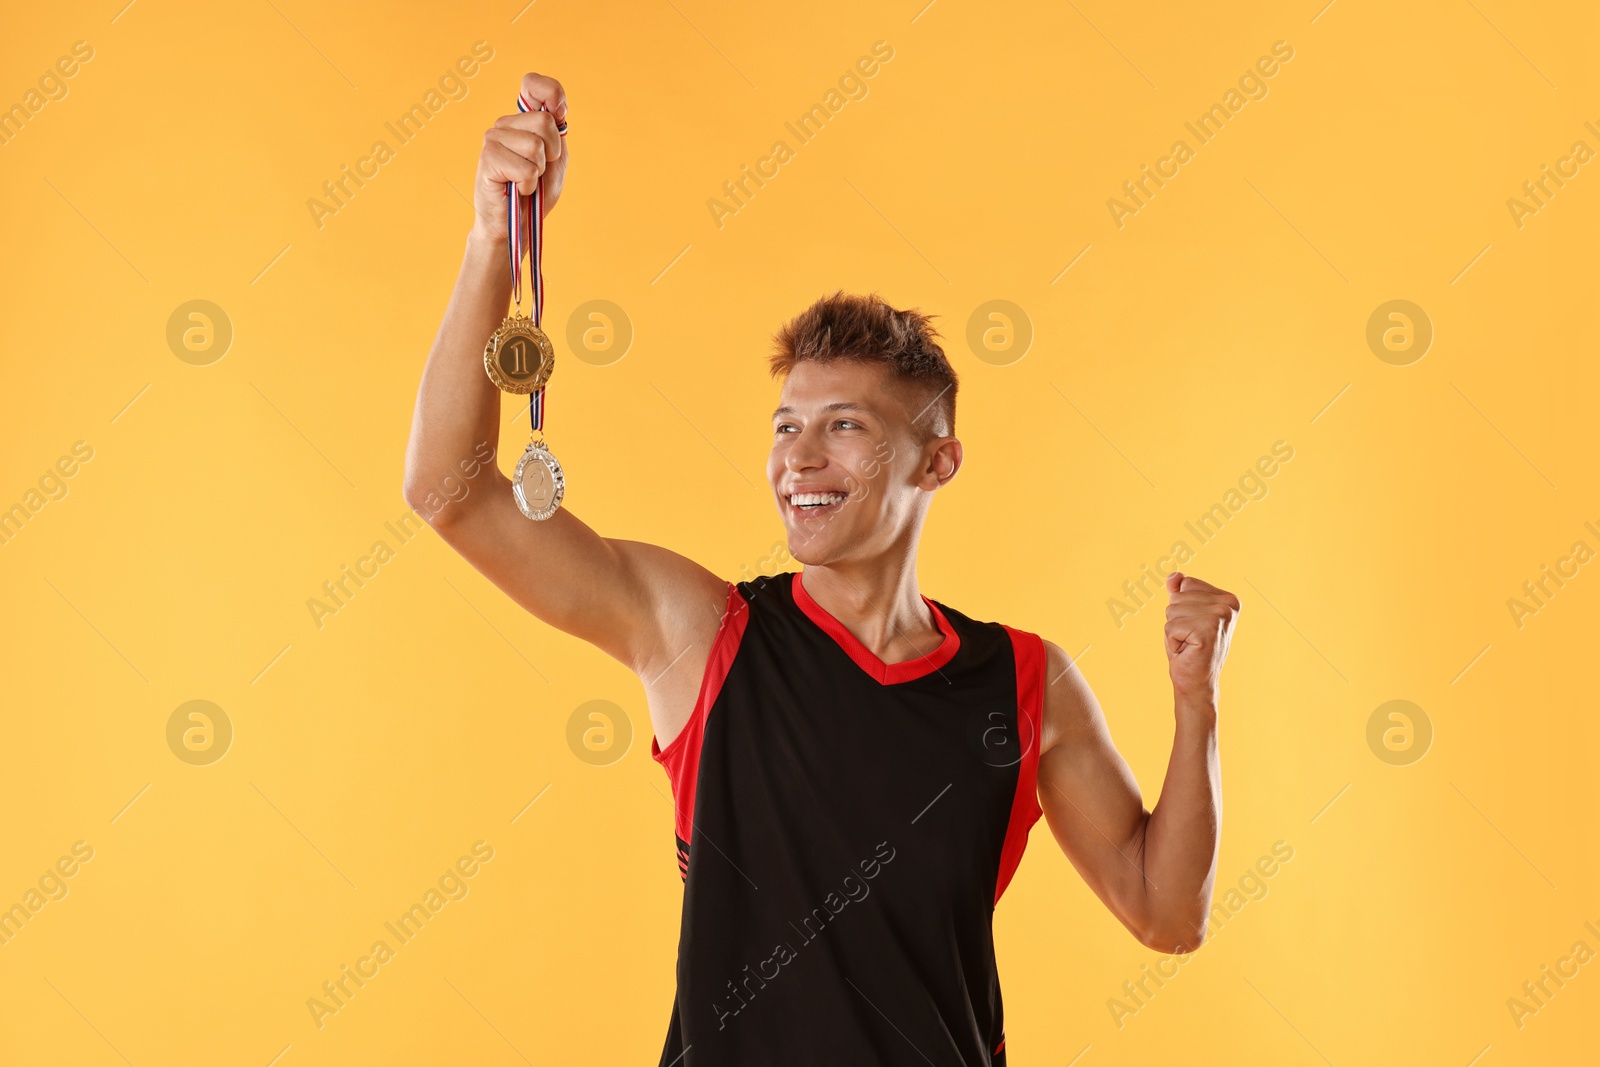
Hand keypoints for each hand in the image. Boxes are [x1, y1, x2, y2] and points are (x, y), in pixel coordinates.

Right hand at [470, 72, 568, 243]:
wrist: (517, 225)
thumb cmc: (536, 193)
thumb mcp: (556, 158)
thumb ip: (558, 131)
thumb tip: (556, 108)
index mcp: (522, 120)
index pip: (533, 83)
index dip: (553, 94)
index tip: (559, 115)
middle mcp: (505, 124)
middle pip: (545, 121)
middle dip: (552, 153)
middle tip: (539, 170)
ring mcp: (493, 139)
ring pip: (536, 146)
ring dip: (539, 172)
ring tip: (526, 181)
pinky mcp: (488, 159)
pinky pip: (526, 168)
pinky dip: (528, 184)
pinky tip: (517, 189)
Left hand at [1163, 572, 1239, 707]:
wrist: (1197, 682)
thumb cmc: (1189, 648)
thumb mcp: (1183, 614)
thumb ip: (1180, 592)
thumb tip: (1173, 575)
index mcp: (1228, 598)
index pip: (1186, 583)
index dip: (1181, 607)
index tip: (1194, 626)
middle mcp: (1228, 605)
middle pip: (1177, 597)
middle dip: (1176, 620)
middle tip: (1190, 638)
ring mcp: (1220, 617)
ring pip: (1172, 611)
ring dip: (1174, 631)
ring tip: (1189, 644)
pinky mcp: (1207, 631)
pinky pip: (1170, 627)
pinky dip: (1172, 642)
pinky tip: (1188, 651)